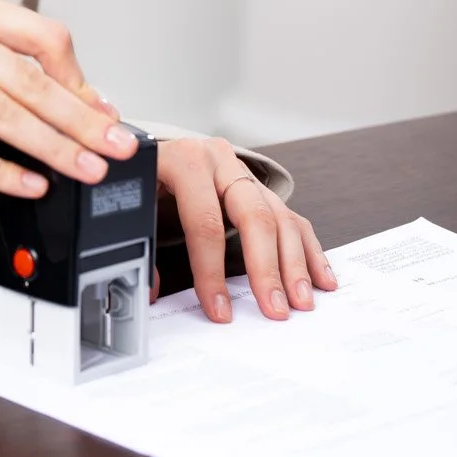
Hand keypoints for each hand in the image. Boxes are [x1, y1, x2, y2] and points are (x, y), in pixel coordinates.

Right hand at [0, 0, 126, 206]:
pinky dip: (0, 169)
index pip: (42, 35)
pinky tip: (26, 186)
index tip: (104, 113)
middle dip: (83, 119)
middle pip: (33, 76)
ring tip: (85, 173)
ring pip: (5, 110)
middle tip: (117, 148)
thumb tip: (45, 107)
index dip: (80, 79)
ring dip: (54, 148)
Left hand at [156, 136, 335, 321]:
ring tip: (301, 301)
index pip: (205, 221)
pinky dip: (308, 250)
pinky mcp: (260, 187)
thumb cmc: (145, 176)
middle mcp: (221, 162)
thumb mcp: (136, 200)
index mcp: (186, 161)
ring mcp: (244, 174)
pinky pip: (292, 218)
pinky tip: (320, 278)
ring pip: (280, 217)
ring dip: (295, 264)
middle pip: (254, 216)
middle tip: (275, 308)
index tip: (219, 309)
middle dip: (266, 267)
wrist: (150, 147)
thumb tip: (149, 290)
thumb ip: (142, 241)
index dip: (212, 269)